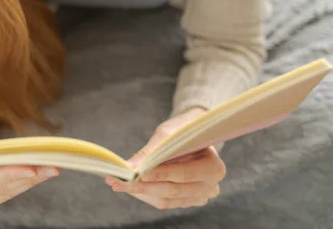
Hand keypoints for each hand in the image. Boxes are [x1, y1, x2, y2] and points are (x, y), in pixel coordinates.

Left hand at [105, 108, 225, 209]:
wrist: (192, 135)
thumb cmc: (182, 130)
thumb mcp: (168, 134)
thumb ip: (151, 151)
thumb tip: (129, 166)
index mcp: (214, 167)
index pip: (185, 174)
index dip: (161, 174)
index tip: (138, 173)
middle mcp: (210, 186)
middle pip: (173, 190)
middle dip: (143, 185)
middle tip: (119, 181)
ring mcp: (199, 197)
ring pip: (166, 199)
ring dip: (140, 192)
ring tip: (118, 184)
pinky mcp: (186, 201)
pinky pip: (163, 202)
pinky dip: (144, 194)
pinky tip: (128, 187)